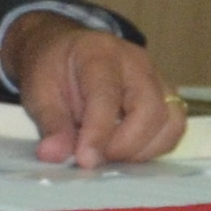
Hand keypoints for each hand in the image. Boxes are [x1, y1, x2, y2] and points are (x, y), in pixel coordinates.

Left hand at [10, 14, 180, 165]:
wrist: (66, 50)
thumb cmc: (53, 68)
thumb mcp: (38, 91)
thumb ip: (50, 124)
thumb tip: (54, 155)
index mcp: (99, 54)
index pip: (107, 95)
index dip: (99, 133)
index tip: (86, 160)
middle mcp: (136, 63)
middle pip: (151, 109)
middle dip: (125, 145)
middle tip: (95, 160)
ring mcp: (157, 78)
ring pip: (171, 122)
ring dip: (143, 150)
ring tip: (110, 157)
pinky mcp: (166, 96)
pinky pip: (173, 128)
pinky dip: (153, 148)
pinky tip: (125, 152)